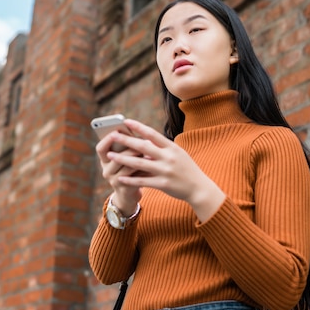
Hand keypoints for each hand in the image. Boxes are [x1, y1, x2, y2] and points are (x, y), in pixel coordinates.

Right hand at [95, 129, 142, 214]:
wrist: (129, 195)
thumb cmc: (129, 171)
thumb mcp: (125, 159)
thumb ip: (127, 147)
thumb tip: (137, 130)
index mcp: (105, 161)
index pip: (100, 148)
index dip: (107, 139)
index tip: (116, 131)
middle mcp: (106, 170)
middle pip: (114, 156)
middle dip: (127, 147)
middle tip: (138, 139)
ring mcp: (113, 180)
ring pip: (125, 166)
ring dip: (137, 157)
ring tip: (148, 150)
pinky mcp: (124, 189)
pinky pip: (134, 177)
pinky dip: (143, 169)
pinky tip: (152, 163)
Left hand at [106, 119, 225, 221]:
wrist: (199, 188)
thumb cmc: (186, 169)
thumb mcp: (177, 154)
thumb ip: (161, 148)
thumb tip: (143, 142)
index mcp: (171, 147)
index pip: (152, 134)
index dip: (138, 127)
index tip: (126, 122)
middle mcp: (168, 157)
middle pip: (143, 146)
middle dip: (126, 140)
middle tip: (112, 136)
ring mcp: (165, 171)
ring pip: (139, 163)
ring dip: (123, 159)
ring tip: (110, 156)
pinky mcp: (163, 184)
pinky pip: (143, 181)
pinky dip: (130, 180)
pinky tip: (120, 177)